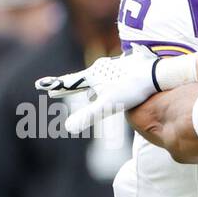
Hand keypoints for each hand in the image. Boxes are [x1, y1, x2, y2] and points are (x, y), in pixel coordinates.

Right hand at [38, 47, 161, 136]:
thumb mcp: (107, 105)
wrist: (157, 74)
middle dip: (69, 86)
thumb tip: (68, 128)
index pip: (70, 83)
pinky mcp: (127, 69)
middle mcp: (101, 69)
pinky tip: (113, 87)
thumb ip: (88, 116)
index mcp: (93, 75)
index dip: (56, 86)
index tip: (41, 85)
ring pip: (98, 79)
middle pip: (82, 80)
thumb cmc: (132, 89)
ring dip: (91, 86)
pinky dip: (107, 83)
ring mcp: (114, 68)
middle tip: (55, 89)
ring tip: (90, 95)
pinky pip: (112, 78)